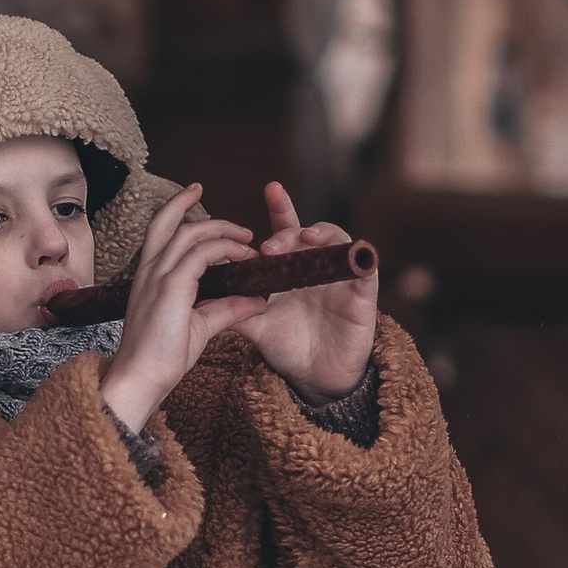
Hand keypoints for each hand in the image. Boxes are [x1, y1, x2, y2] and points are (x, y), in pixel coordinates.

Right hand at [95, 186, 263, 432]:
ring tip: (245, 237)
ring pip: (190, 234)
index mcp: (150, 278)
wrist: (141, 379)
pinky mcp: (171, 287)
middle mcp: (150, 272)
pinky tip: (245, 257)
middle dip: (188, 203)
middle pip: (167, 223)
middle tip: (211, 196)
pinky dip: (226, 250)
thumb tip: (257, 300)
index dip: (176, 212)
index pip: (160, 233)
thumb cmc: (161, 358)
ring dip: (221, 230)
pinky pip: (202, 254)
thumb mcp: (201, 326)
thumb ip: (226, 309)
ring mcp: (158, 277)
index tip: (195, 197)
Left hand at [240, 180, 377, 396]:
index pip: (286, 231)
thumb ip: (233, 307)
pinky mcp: (363, 295)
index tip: (271, 189)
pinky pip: (367, 270)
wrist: (316, 378)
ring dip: (323, 236)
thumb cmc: (288, 346)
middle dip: (291, 230)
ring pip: (339, 242)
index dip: (281, 208)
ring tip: (305, 240)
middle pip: (310, 232)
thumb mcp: (256, 326)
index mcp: (291, 268)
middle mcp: (317, 266)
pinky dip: (360, 259)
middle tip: (270, 246)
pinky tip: (352, 254)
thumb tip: (201, 292)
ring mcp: (341, 278)